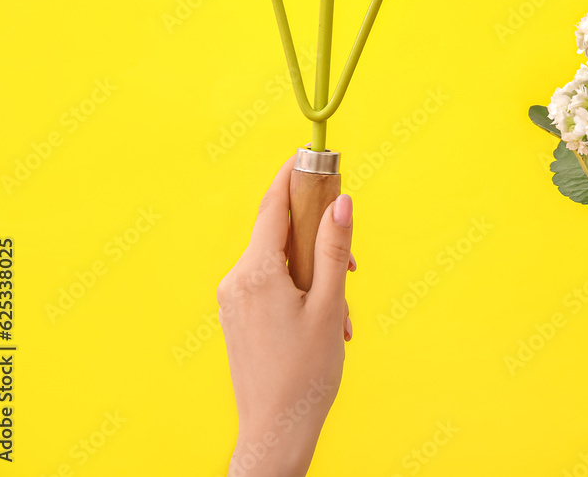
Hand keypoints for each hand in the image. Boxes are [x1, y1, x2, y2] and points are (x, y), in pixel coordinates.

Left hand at [218, 156, 356, 476]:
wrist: (275, 431)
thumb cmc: (306, 374)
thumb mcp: (331, 305)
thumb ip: (335, 249)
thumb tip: (341, 201)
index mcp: (256, 272)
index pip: (273, 206)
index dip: (292, 178)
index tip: (309, 157)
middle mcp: (236, 280)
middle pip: (281, 235)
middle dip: (320, 241)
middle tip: (353, 265)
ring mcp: (234, 300)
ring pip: (280, 263)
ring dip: (315, 275)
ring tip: (340, 316)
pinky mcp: (237, 318)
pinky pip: (271, 286)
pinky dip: (301, 291)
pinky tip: (323, 323)